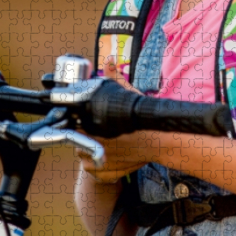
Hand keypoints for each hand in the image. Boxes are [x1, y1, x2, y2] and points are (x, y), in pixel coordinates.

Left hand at [76, 58, 147, 181]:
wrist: (161, 141)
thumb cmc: (143, 120)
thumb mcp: (128, 94)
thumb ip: (114, 78)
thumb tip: (109, 59)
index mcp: (90, 128)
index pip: (75, 126)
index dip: (83, 123)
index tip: (93, 122)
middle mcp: (90, 147)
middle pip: (78, 142)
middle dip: (88, 136)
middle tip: (105, 132)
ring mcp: (96, 164)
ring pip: (85, 157)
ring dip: (92, 152)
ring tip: (110, 144)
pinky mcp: (104, 176)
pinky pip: (94, 171)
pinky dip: (100, 166)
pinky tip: (112, 156)